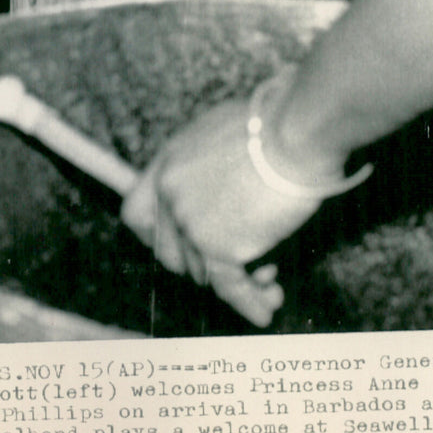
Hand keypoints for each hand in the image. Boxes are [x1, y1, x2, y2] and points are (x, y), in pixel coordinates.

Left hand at [120, 99, 325, 325]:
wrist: (295, 131)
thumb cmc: (274, 123)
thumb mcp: (222, 133)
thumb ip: (208, 166)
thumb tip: (222, 197)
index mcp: (168, 161)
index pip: (137, 214)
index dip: (157, 237)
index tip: (180, 249)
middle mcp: (170, 192)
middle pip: (171, 252)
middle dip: (202, 265)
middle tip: (237, 266)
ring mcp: (190, 221)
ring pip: (205, 271)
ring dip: (239, 280)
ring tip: (270, 280)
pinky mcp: (218, 246)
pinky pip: (230, 286)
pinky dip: (250, 301)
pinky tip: (265, 309)